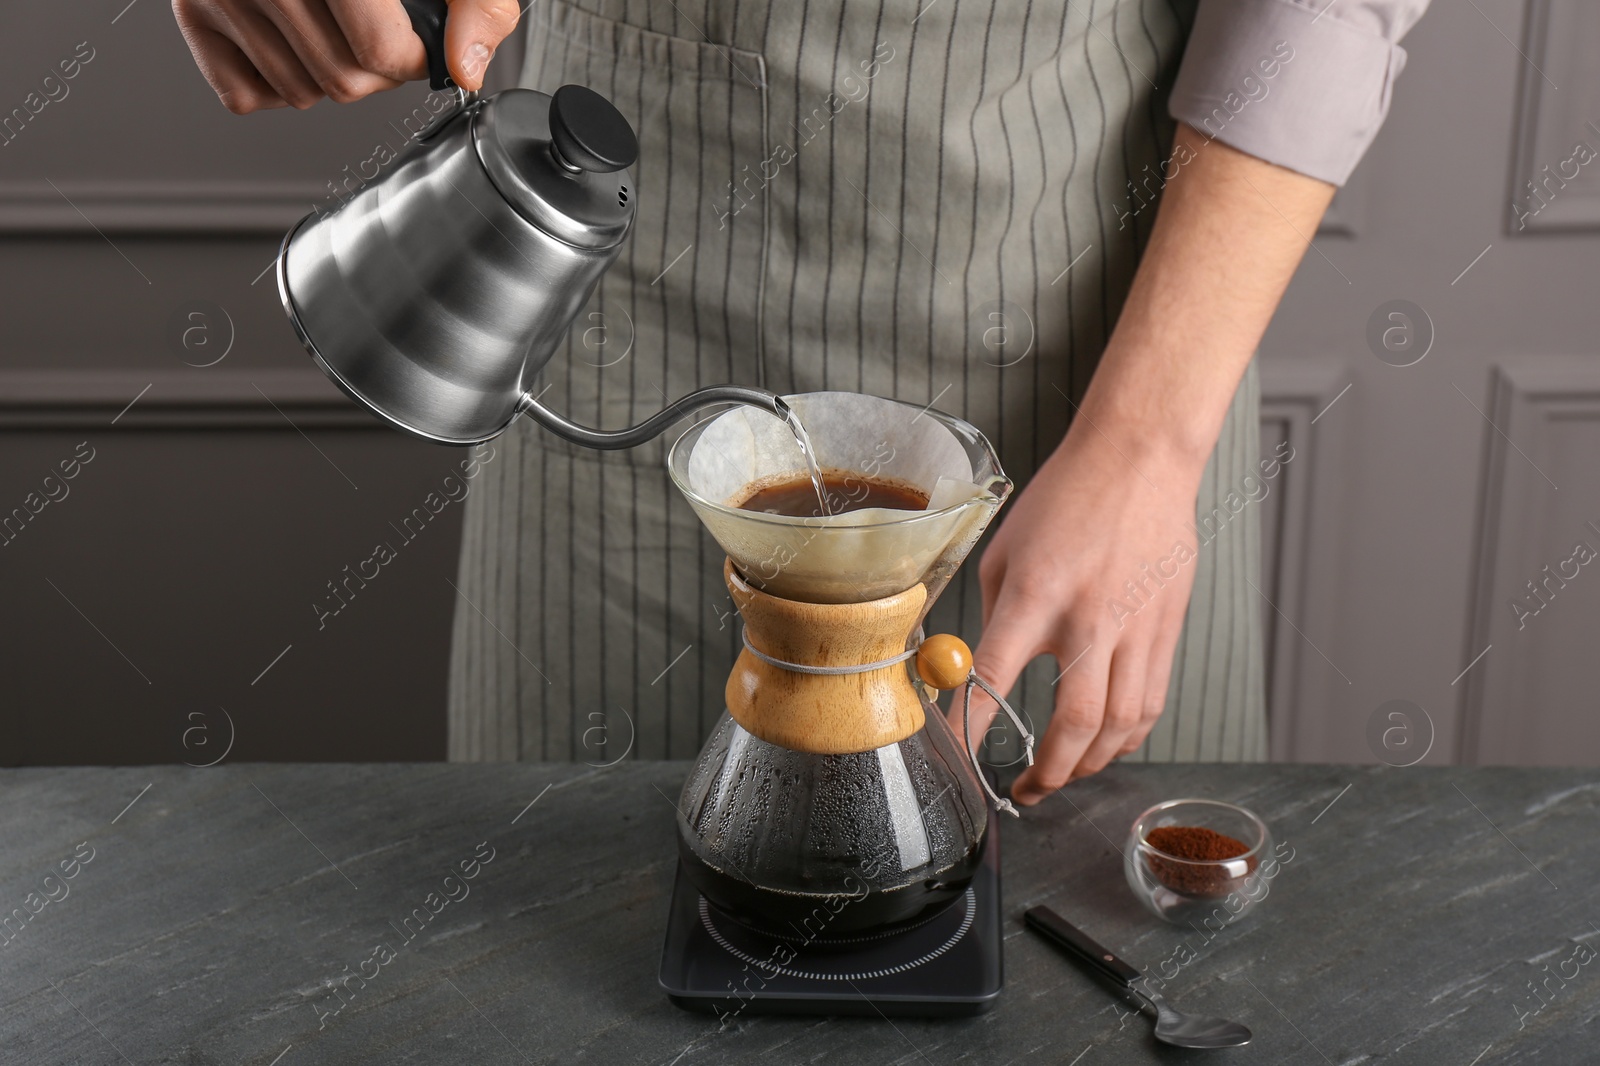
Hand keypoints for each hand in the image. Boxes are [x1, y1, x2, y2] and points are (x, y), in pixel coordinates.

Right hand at [172, 0, 521, 112]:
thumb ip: (476, 4)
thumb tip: (466, 66)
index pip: (381, 52)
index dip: (415, 58)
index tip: (418, 40)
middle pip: (344, 81)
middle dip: (375, 70)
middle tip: (377, 30)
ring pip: (299, 94)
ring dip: (327, 74)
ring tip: (332, 25)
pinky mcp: (191, 12)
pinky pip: (245, 94)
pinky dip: (275, 80)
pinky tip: (291, 35)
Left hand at [952, 415, 1205, 804]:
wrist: (1140, 460)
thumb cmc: (1066, 498)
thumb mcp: (1005, 551)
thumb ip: (995, 616)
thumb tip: (978, 670)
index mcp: (1036, 592)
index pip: (995, 676)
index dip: (971, 727)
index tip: (957, 761)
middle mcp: (1090, 617)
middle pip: (1074, 722)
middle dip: (1049, 772)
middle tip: (1025, 790)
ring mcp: (1136, 627)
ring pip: (1121, 725)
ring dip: (1090, 766)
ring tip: (1064, 776)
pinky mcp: (1167, 629)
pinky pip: (1151, 702)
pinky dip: (1128, 737)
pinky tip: (1107, 745)